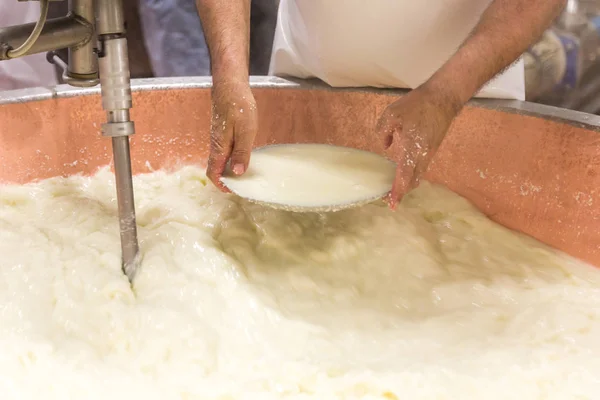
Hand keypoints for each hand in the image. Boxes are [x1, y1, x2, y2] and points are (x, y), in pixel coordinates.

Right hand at [207, 81, 257, 191]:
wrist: (230, 85)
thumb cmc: (238, 106)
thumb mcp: (245, 131)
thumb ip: (241, 152)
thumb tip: (237, 172)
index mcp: (219, 147)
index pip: (213, 172)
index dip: (221, 184)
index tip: (233, 190)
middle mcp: (216, 145)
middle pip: (216, 168)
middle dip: (226, 179)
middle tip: (243, 185)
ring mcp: (218, 138)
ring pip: (220, 159)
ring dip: (229, 169)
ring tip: (245, 174)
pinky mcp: (223, 131)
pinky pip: (224, 150)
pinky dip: (232, 158)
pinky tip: (244, 156)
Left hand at [376, 86, 460, 208]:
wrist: (444, 97)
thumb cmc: (417, 104)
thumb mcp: (391, 115)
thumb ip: (383, 132)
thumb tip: (385, 146)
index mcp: (412, 149)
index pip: (404, 176)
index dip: (397, 191)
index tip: (391, 204)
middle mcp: (423, 155)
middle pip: (413, 181)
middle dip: (401, 191)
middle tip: (388, 197)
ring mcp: (430, 152)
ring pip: (418, 175)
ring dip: (407, 183)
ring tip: (394, 188)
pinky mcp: (433, 148)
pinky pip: (422, 167)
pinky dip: (412, 174)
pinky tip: (404, 172)